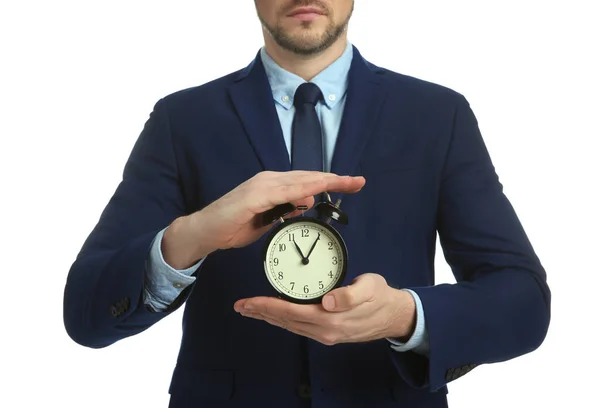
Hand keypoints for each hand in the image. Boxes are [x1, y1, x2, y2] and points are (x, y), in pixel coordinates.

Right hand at [162, 171, 365, 268]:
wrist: (204, 231)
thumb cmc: (233, 226)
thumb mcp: (267, 221)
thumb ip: (286, 211)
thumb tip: (306, 202)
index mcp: (273, 186)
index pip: (306, 181)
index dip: (330, 182)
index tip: (352, 184)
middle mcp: (269, 180)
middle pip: (307, 177)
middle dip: (335, 179)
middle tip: (359, 181)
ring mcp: (261, 185)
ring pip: (299, 180)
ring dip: (324, 180)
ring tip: (346, 182)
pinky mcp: (253, 195)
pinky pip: (282, 191)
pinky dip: (301, 189)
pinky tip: (317, 189)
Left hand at [234, 274, 416, 344]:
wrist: (394, 316)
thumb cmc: (381, 298)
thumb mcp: (370, 289)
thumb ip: (350, 295)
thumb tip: (329, 301)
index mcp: (331, 319)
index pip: (291, 312)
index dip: (268, 306)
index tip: (249, 301)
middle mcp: (324, 331)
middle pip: (285, 321)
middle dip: (260, 312)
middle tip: (240, 305)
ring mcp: (325, 334)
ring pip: (289, 325)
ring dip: (268, 317)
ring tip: (250, 309)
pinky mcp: (327, 332)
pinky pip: (297, 327)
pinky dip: (282, 320)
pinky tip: (275, 314)